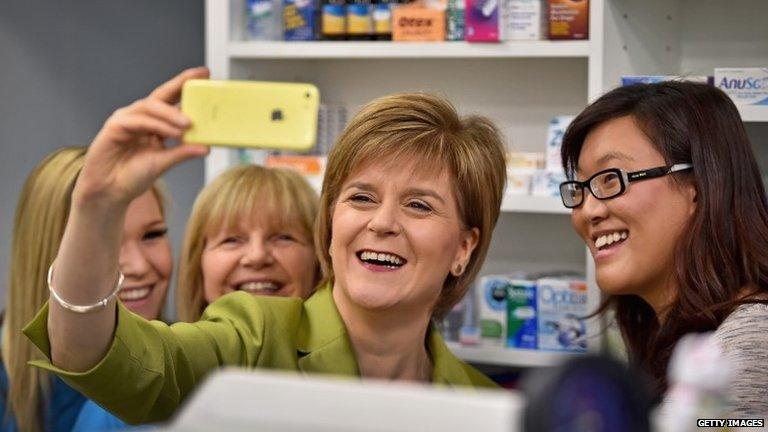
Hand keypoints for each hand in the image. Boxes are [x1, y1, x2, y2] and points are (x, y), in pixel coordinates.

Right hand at [76, 67, 210, 206]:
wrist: (110, 192)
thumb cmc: (134, 175)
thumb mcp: (164, 162)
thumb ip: (183, 152)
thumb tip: (207, 147)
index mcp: (152, 122)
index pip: (171, 100)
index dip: (185, 86)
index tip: (205, 74)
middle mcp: (139, 117)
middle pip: (161, 95)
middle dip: (180, 84)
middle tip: (199, 77)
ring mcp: (126, 120)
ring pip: (151, 107)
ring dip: (172, 114)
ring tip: (189, 124)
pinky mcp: (114, 127)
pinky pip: (139, 121)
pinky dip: (157, 125)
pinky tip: (173, 133)